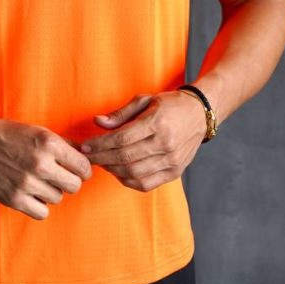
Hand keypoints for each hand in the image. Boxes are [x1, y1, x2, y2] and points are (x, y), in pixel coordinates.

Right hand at [0, 113, 93, 220]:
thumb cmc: (11, 135)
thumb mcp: (40, 132)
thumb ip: (64, 145)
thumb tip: (87, 154)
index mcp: (49, 143)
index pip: (84, 167)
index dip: (83, 170)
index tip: (77, 170)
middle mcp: (40, 163)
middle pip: (75, 186)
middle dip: (70, 182)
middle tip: (60, 177)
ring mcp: (27, 183)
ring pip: (58, 198)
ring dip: (51, 191)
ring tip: (39, 181)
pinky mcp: (15, 199)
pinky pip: (42, 212)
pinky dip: (40, 205)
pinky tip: (33, 194)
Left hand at [78, 91, 206, 191]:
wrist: (200, 114)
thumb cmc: (169, 104)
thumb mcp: (145, 100)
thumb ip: (120, 114)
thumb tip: (97, 122)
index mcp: (157, 122)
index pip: (122, 138)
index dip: (100, 144)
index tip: (85, 146)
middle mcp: (166, 143)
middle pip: (125, 157)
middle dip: (101, 158)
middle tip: (87, 157)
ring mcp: (172, 160)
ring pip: (134, 173)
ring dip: (112, 170)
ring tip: (101, 163)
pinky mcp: (175, 172)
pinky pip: (146, 184)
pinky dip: (128, 181)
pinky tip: (118, 172)